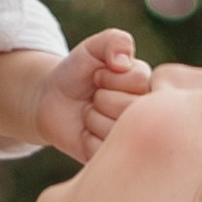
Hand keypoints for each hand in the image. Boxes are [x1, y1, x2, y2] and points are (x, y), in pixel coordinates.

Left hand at [35, 27, 150, 162]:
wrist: (51, 100)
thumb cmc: (78, 72)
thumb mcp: (93, 48)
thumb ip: (114, 41)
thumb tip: (123, 61)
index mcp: (151, 86)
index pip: (139, 80)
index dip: (109, 77)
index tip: (100, 76)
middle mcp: (149, 115)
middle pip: (128, 108)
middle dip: (100, 98)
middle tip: (94, 97)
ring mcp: (134, 140)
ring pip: (114, 131)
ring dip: (92, 119)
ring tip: (91, 114)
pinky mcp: (116, 160)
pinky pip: (102, 151)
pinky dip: (86, 139)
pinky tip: (87, 134)